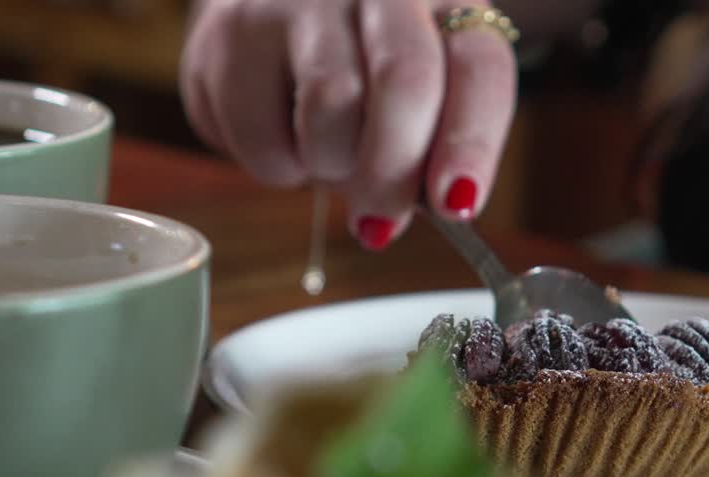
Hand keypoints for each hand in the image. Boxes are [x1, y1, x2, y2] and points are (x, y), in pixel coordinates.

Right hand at [180, 0, 517, 249]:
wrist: (276, 5)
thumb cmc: (368, 66)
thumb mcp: (425, 94)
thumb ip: (432, 151)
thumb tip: (394, 221)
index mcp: (447, 2)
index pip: (479, 67)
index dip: (472, 143)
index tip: (457, 204)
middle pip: (405, 81)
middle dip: (396, 170)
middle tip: (383, 222)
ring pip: (329, 107)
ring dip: (332, 166)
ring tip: (330, 157)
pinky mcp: (229, 31)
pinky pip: (259, 134)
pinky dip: (277, 166)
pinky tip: (283, 138)